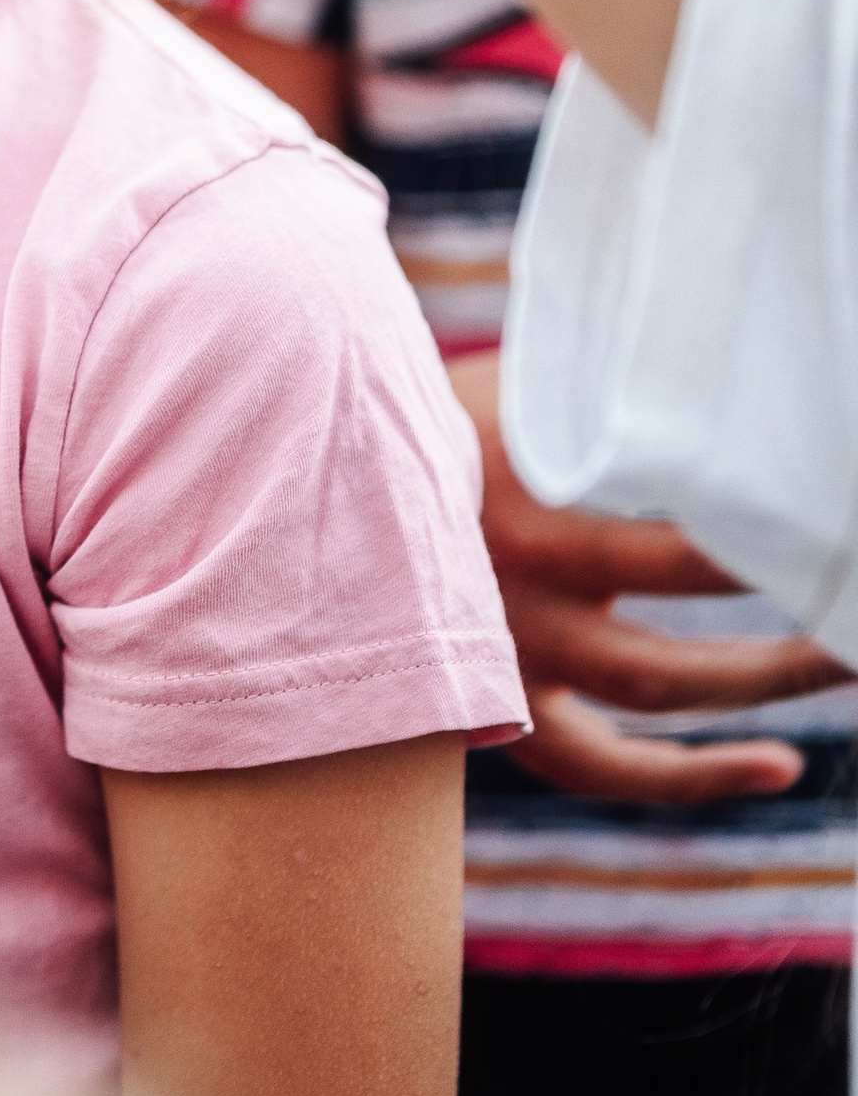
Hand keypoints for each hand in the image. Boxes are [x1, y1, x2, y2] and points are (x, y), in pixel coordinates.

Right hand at [451, 348, 847, 801]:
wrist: (293, 499)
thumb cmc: (412, 418)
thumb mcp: (501, 383)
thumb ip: (586, 375)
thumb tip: (687, 320)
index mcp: (522, 488)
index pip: (672, 513)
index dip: (757, 516)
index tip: (824, 496)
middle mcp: (517, 576)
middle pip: (684, 585)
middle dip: (787, 593)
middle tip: (856, 580)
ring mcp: (506, 654)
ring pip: (659, 687)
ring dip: (768, 677)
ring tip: (849, 660)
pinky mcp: (499, 710)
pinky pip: (605, 769)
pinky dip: (695, 776)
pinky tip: (780, 768)